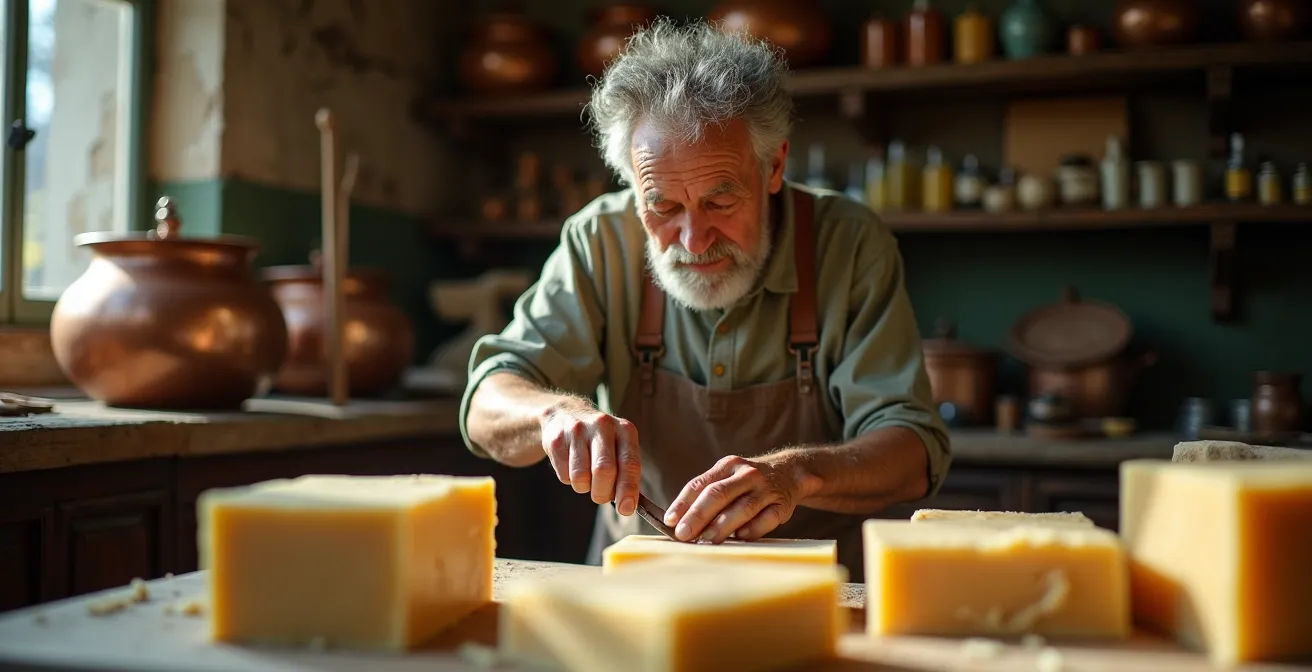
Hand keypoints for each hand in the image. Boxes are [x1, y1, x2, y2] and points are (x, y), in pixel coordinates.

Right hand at [540, 398, 641, 515]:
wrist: (564, 414)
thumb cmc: (600, 441)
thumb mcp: (619, 447)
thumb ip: (626, 473)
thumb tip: (627, 505)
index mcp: (625, 429)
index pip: (630, 463)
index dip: (628, 489)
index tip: (626, 508)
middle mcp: (602, 425)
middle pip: (604, 470)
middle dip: (602, 492)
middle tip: (600, 496)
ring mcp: (577, 430)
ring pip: (581, 476)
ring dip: (584, 487)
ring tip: (585, 477)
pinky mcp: (556, 439)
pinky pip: (564, 475)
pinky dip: (569, 480)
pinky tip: (571, 465)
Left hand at [663, 454, 801, 542]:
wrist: (790, 472)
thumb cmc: (747, 482)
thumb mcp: (727, 477)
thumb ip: (706, 495)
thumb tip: (677, 523)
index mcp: (728, 465)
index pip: (700, 484)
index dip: (682, 503)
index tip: (670, 521)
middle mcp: (746, 474)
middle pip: (718, 494)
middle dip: (698, 515)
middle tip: (683, 535)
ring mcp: (766, 489)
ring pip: (742, 508)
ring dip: (722, 526)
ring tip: (706, 540)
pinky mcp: (782, 505)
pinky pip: (766, 519)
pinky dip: (752, 530)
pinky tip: (739, 538)